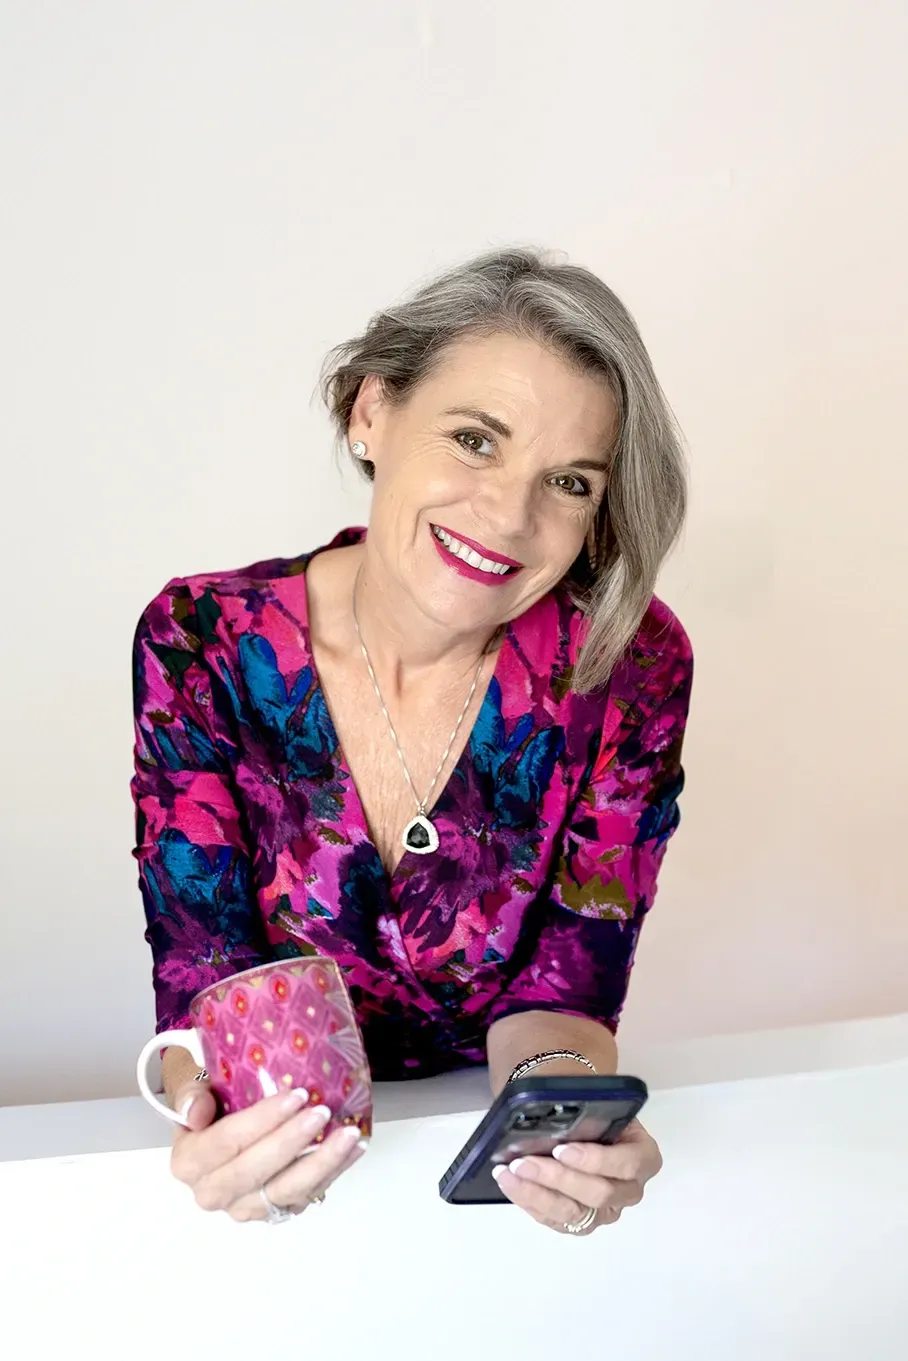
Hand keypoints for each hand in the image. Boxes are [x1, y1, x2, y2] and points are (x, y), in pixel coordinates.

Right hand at [169, 1079, 367, 1221]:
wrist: (214, 1128)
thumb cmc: (207, 1100)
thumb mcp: (188, 1085)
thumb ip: (189, 1094)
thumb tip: (196, 1113)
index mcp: (188, 1162)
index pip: (225, 1143)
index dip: (261, 1121)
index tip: (295, 1096)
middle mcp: (212, 1192)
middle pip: (254, 1171)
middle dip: (292, 1141)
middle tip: (323, 1112)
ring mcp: (243, 1207)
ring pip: (284, 1191)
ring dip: (321, 1164)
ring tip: (349, 1135)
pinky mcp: (272, 1211)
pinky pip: (305, 1195)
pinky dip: (333, 1172)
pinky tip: (354, 1148)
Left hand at [491, 1119, 660, 1234]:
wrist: (589, 1127)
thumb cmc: (596, 1116)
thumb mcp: (601, 1107)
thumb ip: (588, 1114)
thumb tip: (552, 1114)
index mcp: (644, 1157)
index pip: (627, 1164)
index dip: (595, 1160)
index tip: (561, 1149)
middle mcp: (629, 1190)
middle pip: (598, 1194)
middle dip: (557, 1178)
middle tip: (523, 1162)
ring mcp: (606, 1212)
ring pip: (575, 1214)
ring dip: (538, 1194)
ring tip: (509, 1175)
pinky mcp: (582, 1224)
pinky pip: (556, 1221)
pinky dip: (531, 1203)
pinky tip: (512, 1187)